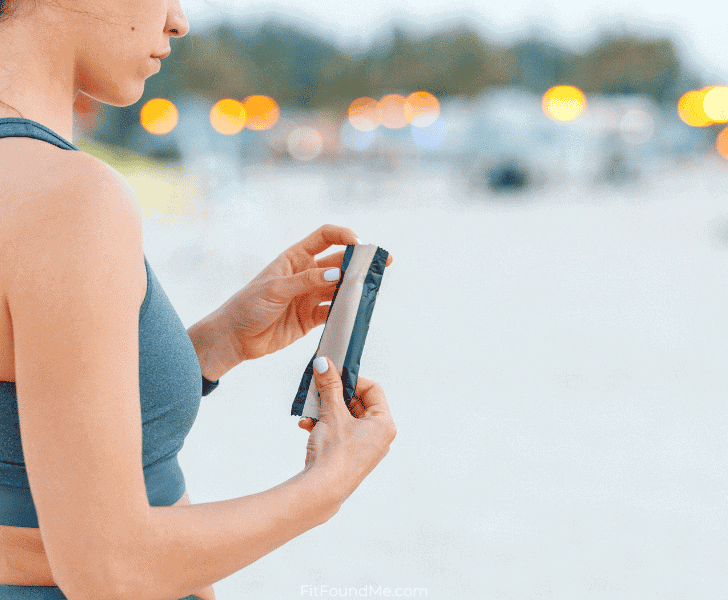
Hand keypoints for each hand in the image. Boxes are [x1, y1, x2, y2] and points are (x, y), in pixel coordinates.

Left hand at [217, 224, 393, 364]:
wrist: (234, 337)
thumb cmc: (248, 305)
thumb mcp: (276, 288)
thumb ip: (307, 281)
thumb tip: (337, 274)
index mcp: (295, 258)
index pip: (324, 237)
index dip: (343, 235)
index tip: (360, 242)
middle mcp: (305, 274)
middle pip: (338, 263)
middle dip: (360, 263)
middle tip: (382, 264)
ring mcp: (309, 296)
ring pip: (339, 289)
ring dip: (355, 289)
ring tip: (372, 290)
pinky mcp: (310, 318)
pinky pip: (333, 312)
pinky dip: (345, 312)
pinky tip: (356, 312)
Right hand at [300, 356, 396, 506]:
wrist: (322, 490)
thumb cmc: (335, 454)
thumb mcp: (332, 412)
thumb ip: (329, 385)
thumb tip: (324, 364)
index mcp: (384, 424)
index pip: (373, 389)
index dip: (352, 380)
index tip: (334, 376)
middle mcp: (379, 436)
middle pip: (358, 403)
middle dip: (334, 396)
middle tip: (319, 389)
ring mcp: (365, 447)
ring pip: (346, 418)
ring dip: (325, 411)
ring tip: (310, 409)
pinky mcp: (350, 456)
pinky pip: (339, 432)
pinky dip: (324, 425)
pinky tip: (307, 425)